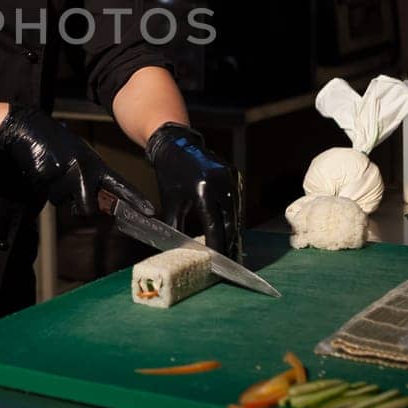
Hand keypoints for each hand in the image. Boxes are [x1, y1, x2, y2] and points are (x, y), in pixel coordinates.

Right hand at [0, 105, 155, 218]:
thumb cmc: (57, 146)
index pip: (120, 185)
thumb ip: (89, 180)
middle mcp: (85, 169)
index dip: (136, 200)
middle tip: (70, 192)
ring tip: (53, 172)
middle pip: (88, 208)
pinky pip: (50, 196)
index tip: (151, 212)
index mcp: (96, 164)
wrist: (31, 129)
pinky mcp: (49, 176)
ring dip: (58, 193)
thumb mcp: (79, 159)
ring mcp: (67, 173)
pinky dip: (46, 188)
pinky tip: (44, 170)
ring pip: (65, 202)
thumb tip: (92, 206)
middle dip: (78, 206)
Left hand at [146, 122, 241, 259]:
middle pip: (230, 221)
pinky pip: (237, 201)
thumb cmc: (170, 175)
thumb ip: (176, 227)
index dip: (217, 245)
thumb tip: (179, 250)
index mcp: (203, 190)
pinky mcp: (235, 175)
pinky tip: (232, 230)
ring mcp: (231, 178)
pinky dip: (234, 217)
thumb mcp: (170, 203)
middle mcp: (221, 183)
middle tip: (231, 261)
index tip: (218, 262)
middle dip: (229, 242)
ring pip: (236, 212)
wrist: (176, 145)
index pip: (214, 225)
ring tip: (233, 250)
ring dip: (234, 231)